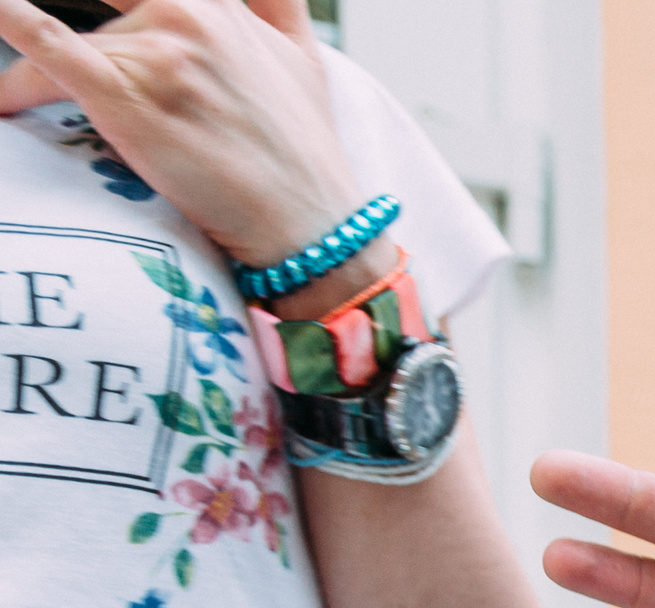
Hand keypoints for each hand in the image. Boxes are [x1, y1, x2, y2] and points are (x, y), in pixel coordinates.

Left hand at [0, 0, 377, 299]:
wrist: (310, 225)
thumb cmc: (305, 150)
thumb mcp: (302, 58)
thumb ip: (275, 4)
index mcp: (218, 3)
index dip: (117, 4)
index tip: (106, 12)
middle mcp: (185, 14)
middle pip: (100, 6)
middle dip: (81, 30)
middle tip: (64, 59)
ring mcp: (156, 54)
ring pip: (63, 40)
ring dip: (35, 75)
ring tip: (22, 105)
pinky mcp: (126, 98)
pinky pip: (48, 49)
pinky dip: (17, 27)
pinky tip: (1, 16)